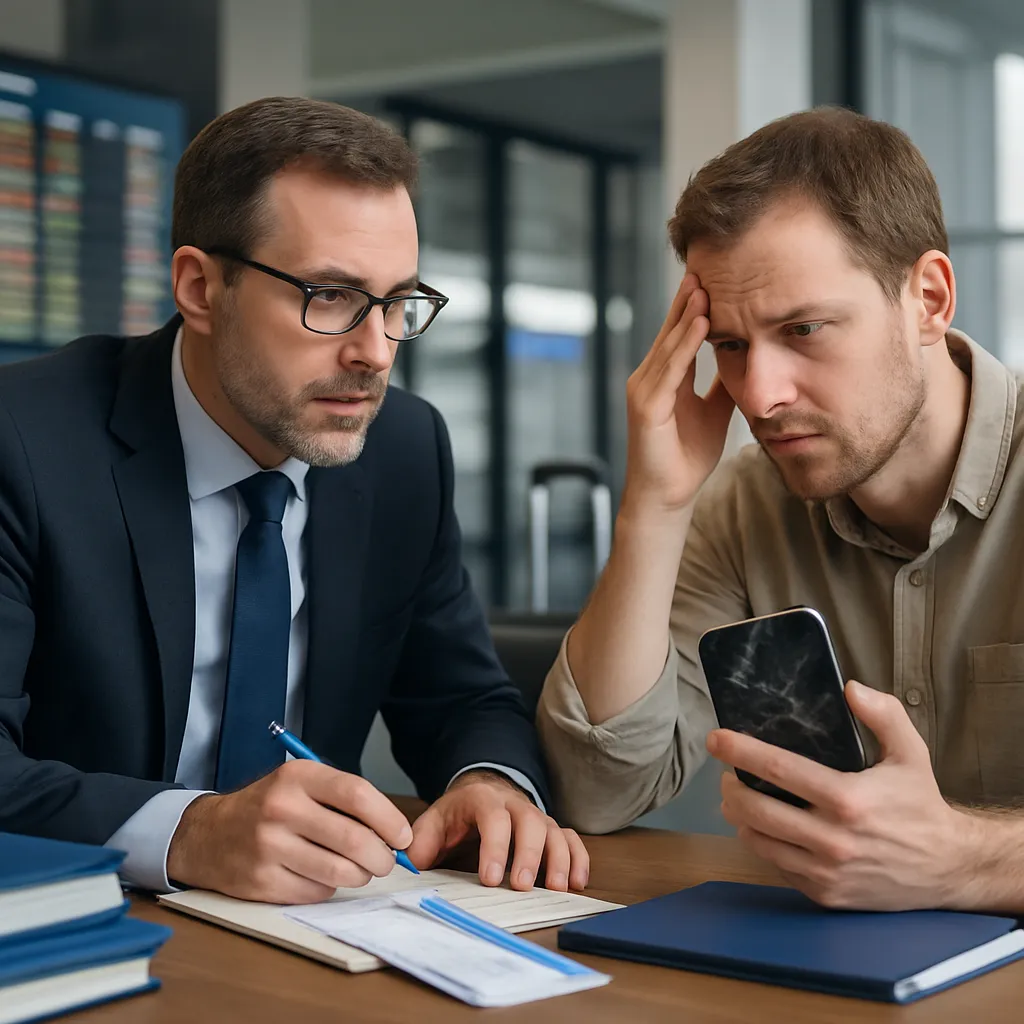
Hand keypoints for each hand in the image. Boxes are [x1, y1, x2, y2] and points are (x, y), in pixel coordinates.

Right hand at [166, 760, 413, 903]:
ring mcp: (269, 847)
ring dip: (360, 875)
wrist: (208, 834)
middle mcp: (282, 809)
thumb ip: (344, 799)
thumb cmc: (269, 806)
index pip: (357, 795)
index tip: (403, 836)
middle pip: (354, 840)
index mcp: (298, 777)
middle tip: (386, 861)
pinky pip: (317, 892)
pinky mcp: (262, 882)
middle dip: (382, 857)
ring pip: (340, 872)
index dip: (389, 819)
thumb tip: (395, 832)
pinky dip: (329, 888)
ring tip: (358, 869)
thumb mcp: (301, 783)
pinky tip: (321, 875)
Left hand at [406, 770, 589, 891]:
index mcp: (481, 799)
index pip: (492, 816)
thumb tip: (408, 866)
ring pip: (554, 830)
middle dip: (528, 854)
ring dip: (559, 859)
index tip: (490, 878)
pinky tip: (577, 882)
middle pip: (530, 821)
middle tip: (522, 886)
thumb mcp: (432, 824)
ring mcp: (535, 815)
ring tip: (557, 888)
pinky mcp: (549, 829)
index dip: (494, 846)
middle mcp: (514, 804)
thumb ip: (419, 844)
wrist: (478, 795)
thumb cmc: (455, 817)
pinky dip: (578, 858)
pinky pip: (570, 838)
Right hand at [622, 273, 733, 515]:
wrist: (668, 497)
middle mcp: (648, 379)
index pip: (680, 335)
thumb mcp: (714, 411)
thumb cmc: (687, 458)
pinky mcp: (647, 408)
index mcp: (664, 380)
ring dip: (687, 315)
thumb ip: (722, 382)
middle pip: (670, 332)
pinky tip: (701, 324)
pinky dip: (685, 345)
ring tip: (704, 287)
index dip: (694, 308)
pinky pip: (670, 370)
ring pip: (670, 346)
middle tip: (703, 266)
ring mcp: (644, 392)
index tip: (712, 279)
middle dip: (687, 301)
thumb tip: (744, 355)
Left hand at [707, 681, 968, 910]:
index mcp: (849, 800)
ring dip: (739, 817)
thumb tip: (849, 688)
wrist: (949, 869)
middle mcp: (833, 840)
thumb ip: (883, 714)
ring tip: (738, 798)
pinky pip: (776, 866)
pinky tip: (764, 827)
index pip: (779, 771)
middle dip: (731, 787)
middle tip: (727, 773)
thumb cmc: (921, 805)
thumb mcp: (910, 752)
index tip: (716, 739)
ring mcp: (826, 872)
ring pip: (758, 841)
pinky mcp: (825, 895)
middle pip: (756, 811)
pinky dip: (763, 844)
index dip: (740, 751)